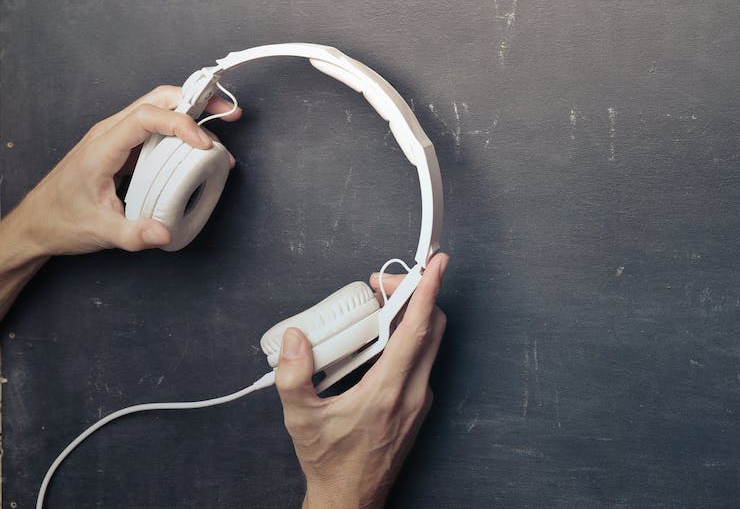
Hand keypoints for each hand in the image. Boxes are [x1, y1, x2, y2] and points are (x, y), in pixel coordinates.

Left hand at [3, 85, 240, 259]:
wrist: (36, 222)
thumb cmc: (60, 222)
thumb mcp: (98, 231)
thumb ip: (132, 234)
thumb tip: (164, 232)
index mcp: (102, 147)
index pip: (147, 117)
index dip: (180, 124)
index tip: (203, 144)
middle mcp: (110, 133)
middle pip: (158, 99)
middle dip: (196, 99)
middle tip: (227, 112)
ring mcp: (115, 137)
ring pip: (158, 108)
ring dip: (191, 112)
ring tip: (219, 131)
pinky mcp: (121, 146)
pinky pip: (154, 128)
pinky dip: (179, 130)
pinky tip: (196, 148)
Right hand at [276, 252, 448, 508]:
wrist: (350, 501)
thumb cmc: (330, 463)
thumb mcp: (301, 420)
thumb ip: (292, 377)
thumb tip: (295, 338)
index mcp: (388, 392)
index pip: (416, 330)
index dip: (427, 291)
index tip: (436, 265)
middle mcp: (412, 393)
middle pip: (431, 328)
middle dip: (414, 294)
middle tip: (382, 284)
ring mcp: (419, 401)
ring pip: (429, 344)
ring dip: (411, 316)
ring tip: (378, 307)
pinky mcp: (418, 406)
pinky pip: (421, 361)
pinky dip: (407, 340)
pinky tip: (379, 341)